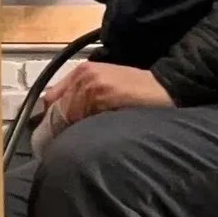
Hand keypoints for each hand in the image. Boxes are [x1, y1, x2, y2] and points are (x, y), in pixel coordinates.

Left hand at [40, 59, 172, 132]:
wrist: (167, 87)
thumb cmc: (138, 91)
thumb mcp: (106, 87)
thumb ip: (82, 98)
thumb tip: (61, 122)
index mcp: (81, 71)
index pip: (51, 98)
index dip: (51, 118)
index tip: (54, 134)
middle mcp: (82, 75)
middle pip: (55, 108)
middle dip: (58, 127)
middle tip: (64, 145)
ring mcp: (91, 84)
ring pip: (66, 115)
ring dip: (70, 131)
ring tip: (81, 143)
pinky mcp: (102, 94)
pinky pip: (81, 118)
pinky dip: (83, 130)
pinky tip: (94, 137)